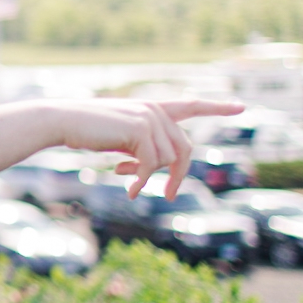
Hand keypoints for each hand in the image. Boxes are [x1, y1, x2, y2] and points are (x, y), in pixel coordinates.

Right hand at [53, 99, 243, 199]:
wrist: (62, 121)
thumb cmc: (85, 130)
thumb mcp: (119, 138)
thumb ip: (141, 147)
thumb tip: (156, 169)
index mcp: (151, 108)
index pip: (190, 105)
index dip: (216, 107)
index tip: (240, 107)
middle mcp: (155, 110)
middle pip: (184, 148)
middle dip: (179, 175)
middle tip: (171, 196)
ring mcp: (149, 118)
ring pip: (168, 160)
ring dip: (151, 178)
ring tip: (129, 182)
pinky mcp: (140, 130)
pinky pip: (152, 165)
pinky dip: (142, 182)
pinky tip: (131, 190)